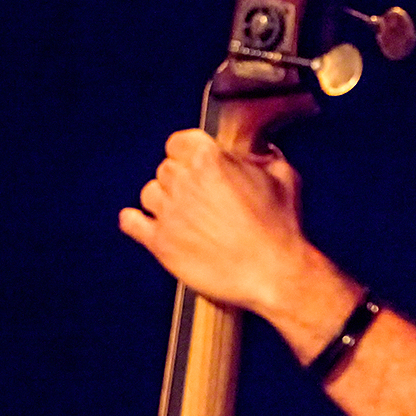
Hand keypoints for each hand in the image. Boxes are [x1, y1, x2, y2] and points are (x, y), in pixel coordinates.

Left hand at [119, 128, 307, 314]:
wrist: (275, 274)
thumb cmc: (282, 226)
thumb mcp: (284, 177)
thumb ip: (264, 155)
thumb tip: (258, 149)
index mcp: (210, 159)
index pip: (179, 142)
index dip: (189, 152)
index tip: (198, 164)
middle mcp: (184, 182)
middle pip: (166, 168)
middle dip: (182, 179)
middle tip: (201, 196)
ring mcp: (170, 213)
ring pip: (149, 194)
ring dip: (164, 200)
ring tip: (185, 214)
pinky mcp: (161, 243)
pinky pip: (131, 223)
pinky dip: (136, 221)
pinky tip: (147, 224)